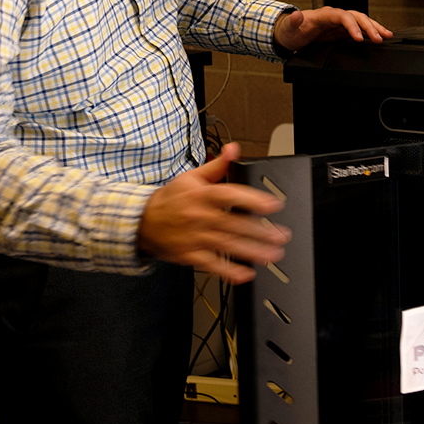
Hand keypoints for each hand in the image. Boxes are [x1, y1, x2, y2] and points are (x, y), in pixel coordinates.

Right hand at [138, 143, 287, 282]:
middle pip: (234, 224)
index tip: (273, 205)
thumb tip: (234, 149)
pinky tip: (246, 274)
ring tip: (272, 255)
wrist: (142, 221)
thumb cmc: (170, 199)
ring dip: (252, 252)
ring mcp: (195, 238)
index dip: (253, 200)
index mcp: (202, 195)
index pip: (230, 195)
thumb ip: (217, 165)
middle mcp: (200, 217)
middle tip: (281, 235)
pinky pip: (212, 265)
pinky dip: (229, 271)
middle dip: (261, 232)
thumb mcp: (191, 177)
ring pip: (228, 246)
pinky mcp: (190, 255)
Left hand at [274, 7, 392, 52]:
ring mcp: (338, 24)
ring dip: (374, 28)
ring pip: (361, 22)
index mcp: (323, 15)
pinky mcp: (340, 32)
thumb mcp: (288, 28)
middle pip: (356, 17)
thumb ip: (293, 22)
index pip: (343, 16)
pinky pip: (358, 30)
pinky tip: (378, 38)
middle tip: (380, 38)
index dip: (352, 26)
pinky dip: (369, 34)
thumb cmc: (289, 31)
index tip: (359, 37)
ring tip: (387, 36)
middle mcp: (334, 17)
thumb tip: (297, 14)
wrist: (289, 35)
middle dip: (369, 27)